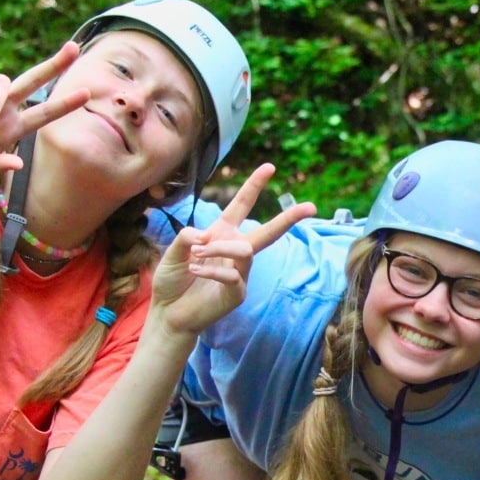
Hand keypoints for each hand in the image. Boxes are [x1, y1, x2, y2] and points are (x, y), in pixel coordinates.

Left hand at [151, 163, 316, 341]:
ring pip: (244, 249)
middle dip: (289, 218)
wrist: (168, 312)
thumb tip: (206, 236)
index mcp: (221, 234)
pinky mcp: (238, 292)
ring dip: (218, 248)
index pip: (241, 205)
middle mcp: (235, 251)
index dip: (254, 185)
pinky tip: (196, 271)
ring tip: (195, 255)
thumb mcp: (174, 249)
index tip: (270, 167)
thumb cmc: (172, 281)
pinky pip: (233, 273)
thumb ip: (187, 235)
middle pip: (268, 231)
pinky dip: (212, 270)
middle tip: (311, 207)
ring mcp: (240, 273)